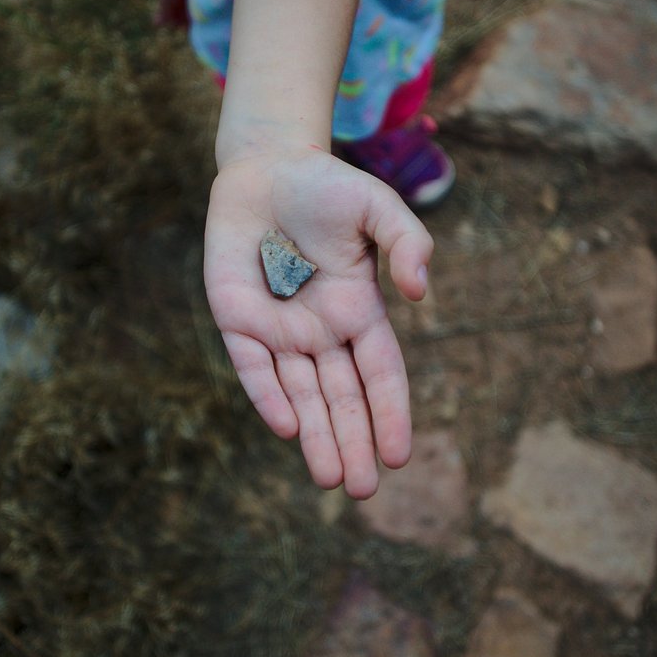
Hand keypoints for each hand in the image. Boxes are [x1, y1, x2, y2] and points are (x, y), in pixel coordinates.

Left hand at [204, 142, 432, 497]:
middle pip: (341, 397)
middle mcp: (320, 330)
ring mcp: (278, 329)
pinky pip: (254, 366)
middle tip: (365, 490)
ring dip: (316, 436)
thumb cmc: (326, 186)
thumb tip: (419, 291)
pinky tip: (287, 427)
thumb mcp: (377, 207)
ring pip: (300, 395)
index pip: (380, 374)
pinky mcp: (237, 319)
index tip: (400, 454)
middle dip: (353, 442)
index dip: (391, 413)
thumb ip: (407, 242)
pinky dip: (269, 395)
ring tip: (331, 478)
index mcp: (358, 311)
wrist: (265, 166)